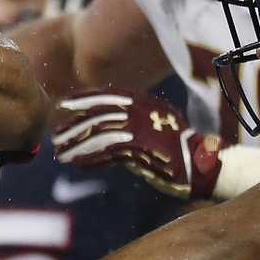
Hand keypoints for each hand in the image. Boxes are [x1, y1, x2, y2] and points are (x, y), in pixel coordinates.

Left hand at [52, 91, 224, 199]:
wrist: (204, 164)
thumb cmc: (177, 146)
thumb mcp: (152, 124)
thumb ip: (128, 120)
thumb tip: (97, 123)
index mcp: (143, 100)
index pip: (106, 94)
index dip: (82, 99)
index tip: (62, 105)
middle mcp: (140, 110)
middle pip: (97, 114)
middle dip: (73, 124)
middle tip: (55, 134)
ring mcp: (140, 128)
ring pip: (98, 133)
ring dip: (76, 144)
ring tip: (61, 153)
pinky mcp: (141, 149)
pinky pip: (108, 152)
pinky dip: (90, 158)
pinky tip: (77, 163)